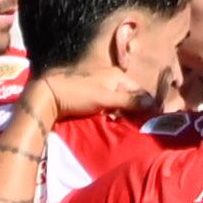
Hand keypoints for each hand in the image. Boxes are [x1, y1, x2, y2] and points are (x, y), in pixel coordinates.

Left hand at [23, 65, 145, 123]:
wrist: (48, 96)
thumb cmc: (77, 94)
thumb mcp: (105, 98)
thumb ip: (129, 101)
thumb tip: (153, 104)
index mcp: (117, 75)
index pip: (141, 91)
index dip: (148, 106)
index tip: (153, 122)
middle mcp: (112, 79)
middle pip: (132, 97)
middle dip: (137, 110)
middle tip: (142, 127)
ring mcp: (103, 87)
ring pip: (122, 102)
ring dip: (126, 114)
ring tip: (131, 127)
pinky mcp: (95, 96)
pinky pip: (112, 105)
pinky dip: (116, 114)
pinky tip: (116, 123)